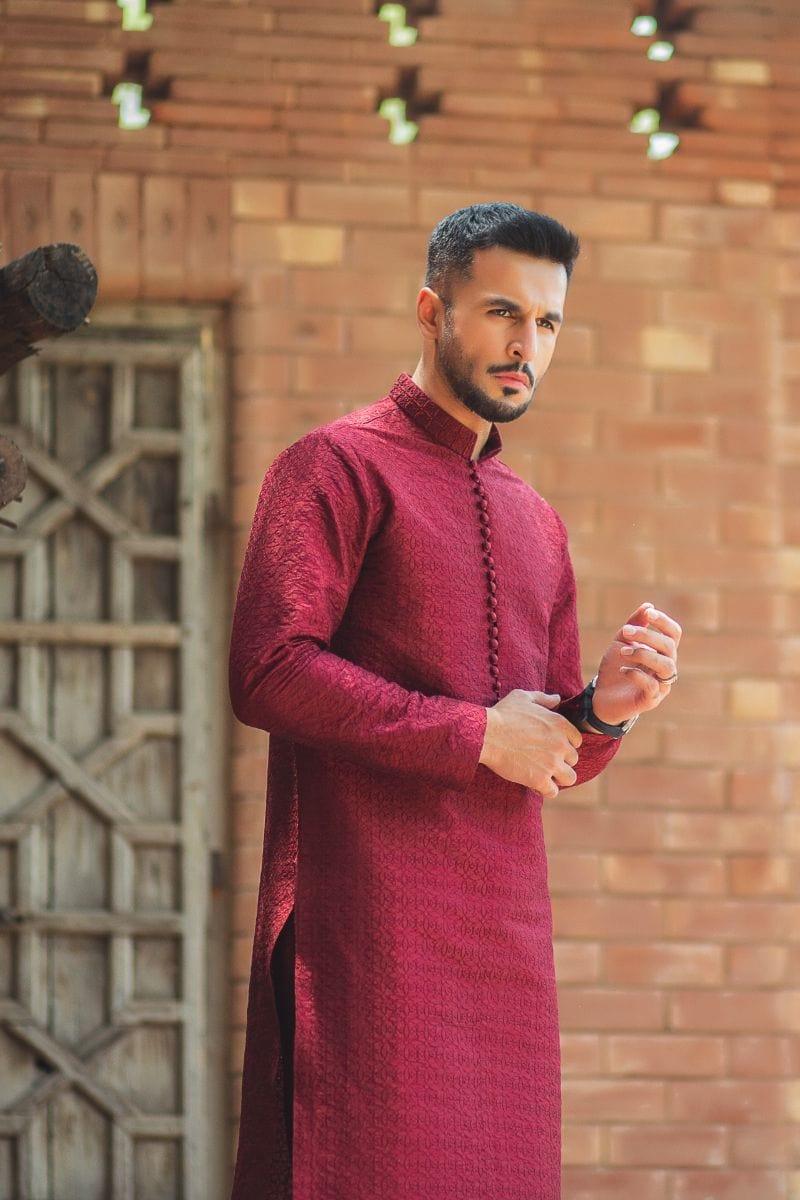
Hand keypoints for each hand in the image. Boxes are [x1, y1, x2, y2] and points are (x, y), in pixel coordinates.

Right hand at [479, 690, 583, 798]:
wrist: (486, 735)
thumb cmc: (502, 714)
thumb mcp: (523, 697)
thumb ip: (543, 698)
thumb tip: (557, 699)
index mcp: (559, 724)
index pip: (576, 741)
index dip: (565, 745)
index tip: (552, 747)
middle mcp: (560, 744)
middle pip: (573, 760)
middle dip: (561, 761)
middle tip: (545, 761)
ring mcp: (551, 763)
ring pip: (569, 778)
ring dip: (559, 778)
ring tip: (545, 775)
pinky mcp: (540, 779)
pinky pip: (553, 792)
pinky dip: (546, 790)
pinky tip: (535, 785)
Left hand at [591, 602, 681, 724]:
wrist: (602, 696)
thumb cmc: (616, 666)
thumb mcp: (621, 641)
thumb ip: (634, 625)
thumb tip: (648, 605)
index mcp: (662, 651)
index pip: (674, 633)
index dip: (664, 622)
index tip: (648, 613)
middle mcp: (667, 666)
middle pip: (669, 646)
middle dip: (647, 636)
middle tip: (625, 632)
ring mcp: (661, 685)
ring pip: (666, 665)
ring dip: (643, 654)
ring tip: (623, 652)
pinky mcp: (651, 700)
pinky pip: (651, 685)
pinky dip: (637, 674)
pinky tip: (623, 670)